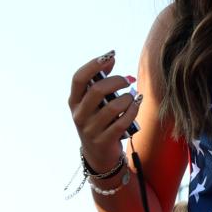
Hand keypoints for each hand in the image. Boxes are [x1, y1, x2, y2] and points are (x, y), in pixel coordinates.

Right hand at [68, 51, 137, 166]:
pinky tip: (137, 104)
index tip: (110, 56)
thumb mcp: (94, 103)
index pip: (79, 78)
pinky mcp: (104, 141)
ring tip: (133, 96)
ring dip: (128, 98)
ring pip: (113, 107)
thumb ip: (100, 81)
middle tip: (128, 80)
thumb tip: (110, 58)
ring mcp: (90, 129)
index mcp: (74, 101)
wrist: (98, 155)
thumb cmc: (99, 121)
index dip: (94, 65)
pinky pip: (122, 122)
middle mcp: (79, 115)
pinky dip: (133, 110)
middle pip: (97, 90)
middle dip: (117, 81)